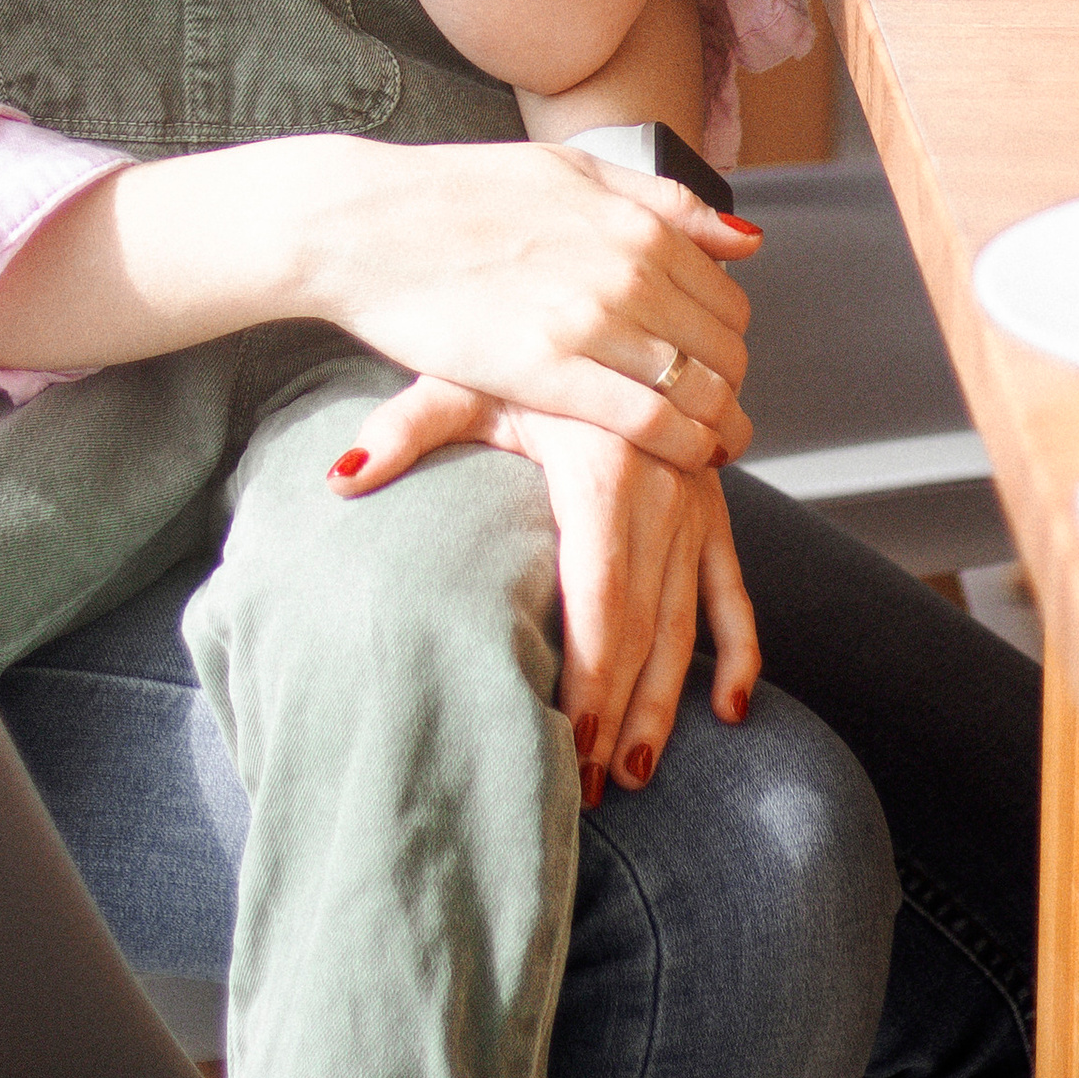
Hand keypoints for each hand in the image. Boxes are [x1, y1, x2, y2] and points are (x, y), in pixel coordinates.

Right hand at [305, 140, 757, 469]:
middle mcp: (626, 267)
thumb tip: (748, 243)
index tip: (710, 367)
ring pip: (698, 391)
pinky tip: (675, 459)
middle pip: (723, 352)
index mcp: (635, 219)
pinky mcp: (547, 372)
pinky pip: (650, 423)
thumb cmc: (460, 194)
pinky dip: (679, 447)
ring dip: (713, 427)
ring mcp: (589, 321)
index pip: (727, 300)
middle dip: (726, 389)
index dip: (728, 344)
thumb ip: (664, 204)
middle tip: (708, 414)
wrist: (364, 222)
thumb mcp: (570, 170)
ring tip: (701, 446)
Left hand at [332, 373, 759, 799]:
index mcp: (606, 463)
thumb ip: (404, 429)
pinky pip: (734, 586)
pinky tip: (727, 709)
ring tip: (637, 770)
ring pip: (689, 619)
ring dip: (667, 699)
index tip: (570, 744)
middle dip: (620, 711)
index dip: (591, 678)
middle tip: (591, 785)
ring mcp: (696, 497)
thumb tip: (341, 478)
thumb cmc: (513, 340)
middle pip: (644, 622)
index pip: (602, 597)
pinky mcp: (713, 502)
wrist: (598, 292)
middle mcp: (664, 483)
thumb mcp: (460, 375)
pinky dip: (737, 649)